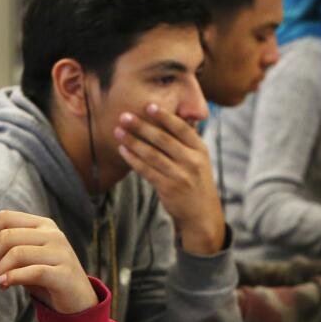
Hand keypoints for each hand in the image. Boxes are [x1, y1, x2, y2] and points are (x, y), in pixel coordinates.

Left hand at [0, 210, 96, 314]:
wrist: (77, 301)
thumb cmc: (46, 278)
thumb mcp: (27, 257)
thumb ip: (8, 246)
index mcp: (42, 224)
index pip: (4, 218)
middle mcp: (53, 234)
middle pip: (7, 236)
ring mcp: (61, 252)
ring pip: (16, 253)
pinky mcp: (64, 273)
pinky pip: (32, 272)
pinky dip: (12, 278)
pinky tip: (4, 285)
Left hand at [115, 104, 225, 255]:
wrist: (202, 215)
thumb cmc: (197, 183)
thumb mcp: (200, 160)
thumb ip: (188, 141)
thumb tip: (178, 116)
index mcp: (200, 150)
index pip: (181, 128)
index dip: (165, 116)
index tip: (148, 106)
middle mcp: (192, 161)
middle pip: (163, 139)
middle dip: (141, 126)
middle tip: (124, 116)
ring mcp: (180, 176)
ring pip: (152, 154)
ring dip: (133, 141)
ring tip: (118, 131)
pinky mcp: (168, 189)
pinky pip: (147, 171)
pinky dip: (133, 159)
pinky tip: (123, 151)